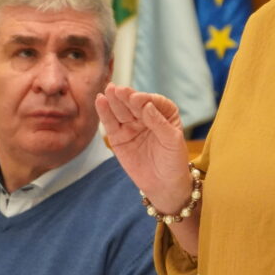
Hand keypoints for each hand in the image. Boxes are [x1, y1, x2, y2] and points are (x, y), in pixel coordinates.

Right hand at [95, 83, 190, 212]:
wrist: (164, 185)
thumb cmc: (173, 161)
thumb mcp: (172, 141)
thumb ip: (159, 123)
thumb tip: (146, 105)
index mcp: (164, 113)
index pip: (153, 102)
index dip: (144, 99)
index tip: (137, 99)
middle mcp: (146, 116)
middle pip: (134, 104)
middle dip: (127, 97)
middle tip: (118, 90)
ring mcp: (131, 126)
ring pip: (121, 110)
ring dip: (114, 100)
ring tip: (108, 90)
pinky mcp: (118, 137)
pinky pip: (111, 123)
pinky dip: (105, 112)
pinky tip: (100, 101)